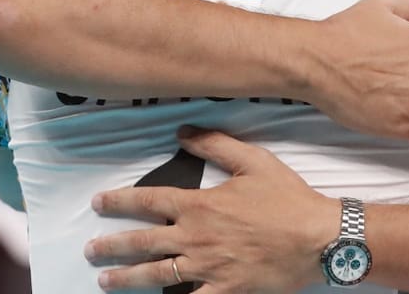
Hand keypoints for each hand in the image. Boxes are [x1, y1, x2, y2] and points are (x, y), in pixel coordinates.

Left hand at [86, 127, 336, 293]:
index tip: (98, 203)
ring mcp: (207, 269)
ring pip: (156, 275)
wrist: (318, 239)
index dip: (119, 201)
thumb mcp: (254, 161)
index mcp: (200, 205)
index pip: (148, 201)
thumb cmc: (287, 199)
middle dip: (112, 245)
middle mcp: (195, 238)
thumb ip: (215, 143)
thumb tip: (181, 131)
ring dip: (126, 278)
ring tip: (105, 280)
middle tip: (90, 249)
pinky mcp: (224, 292)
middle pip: (142, 242)